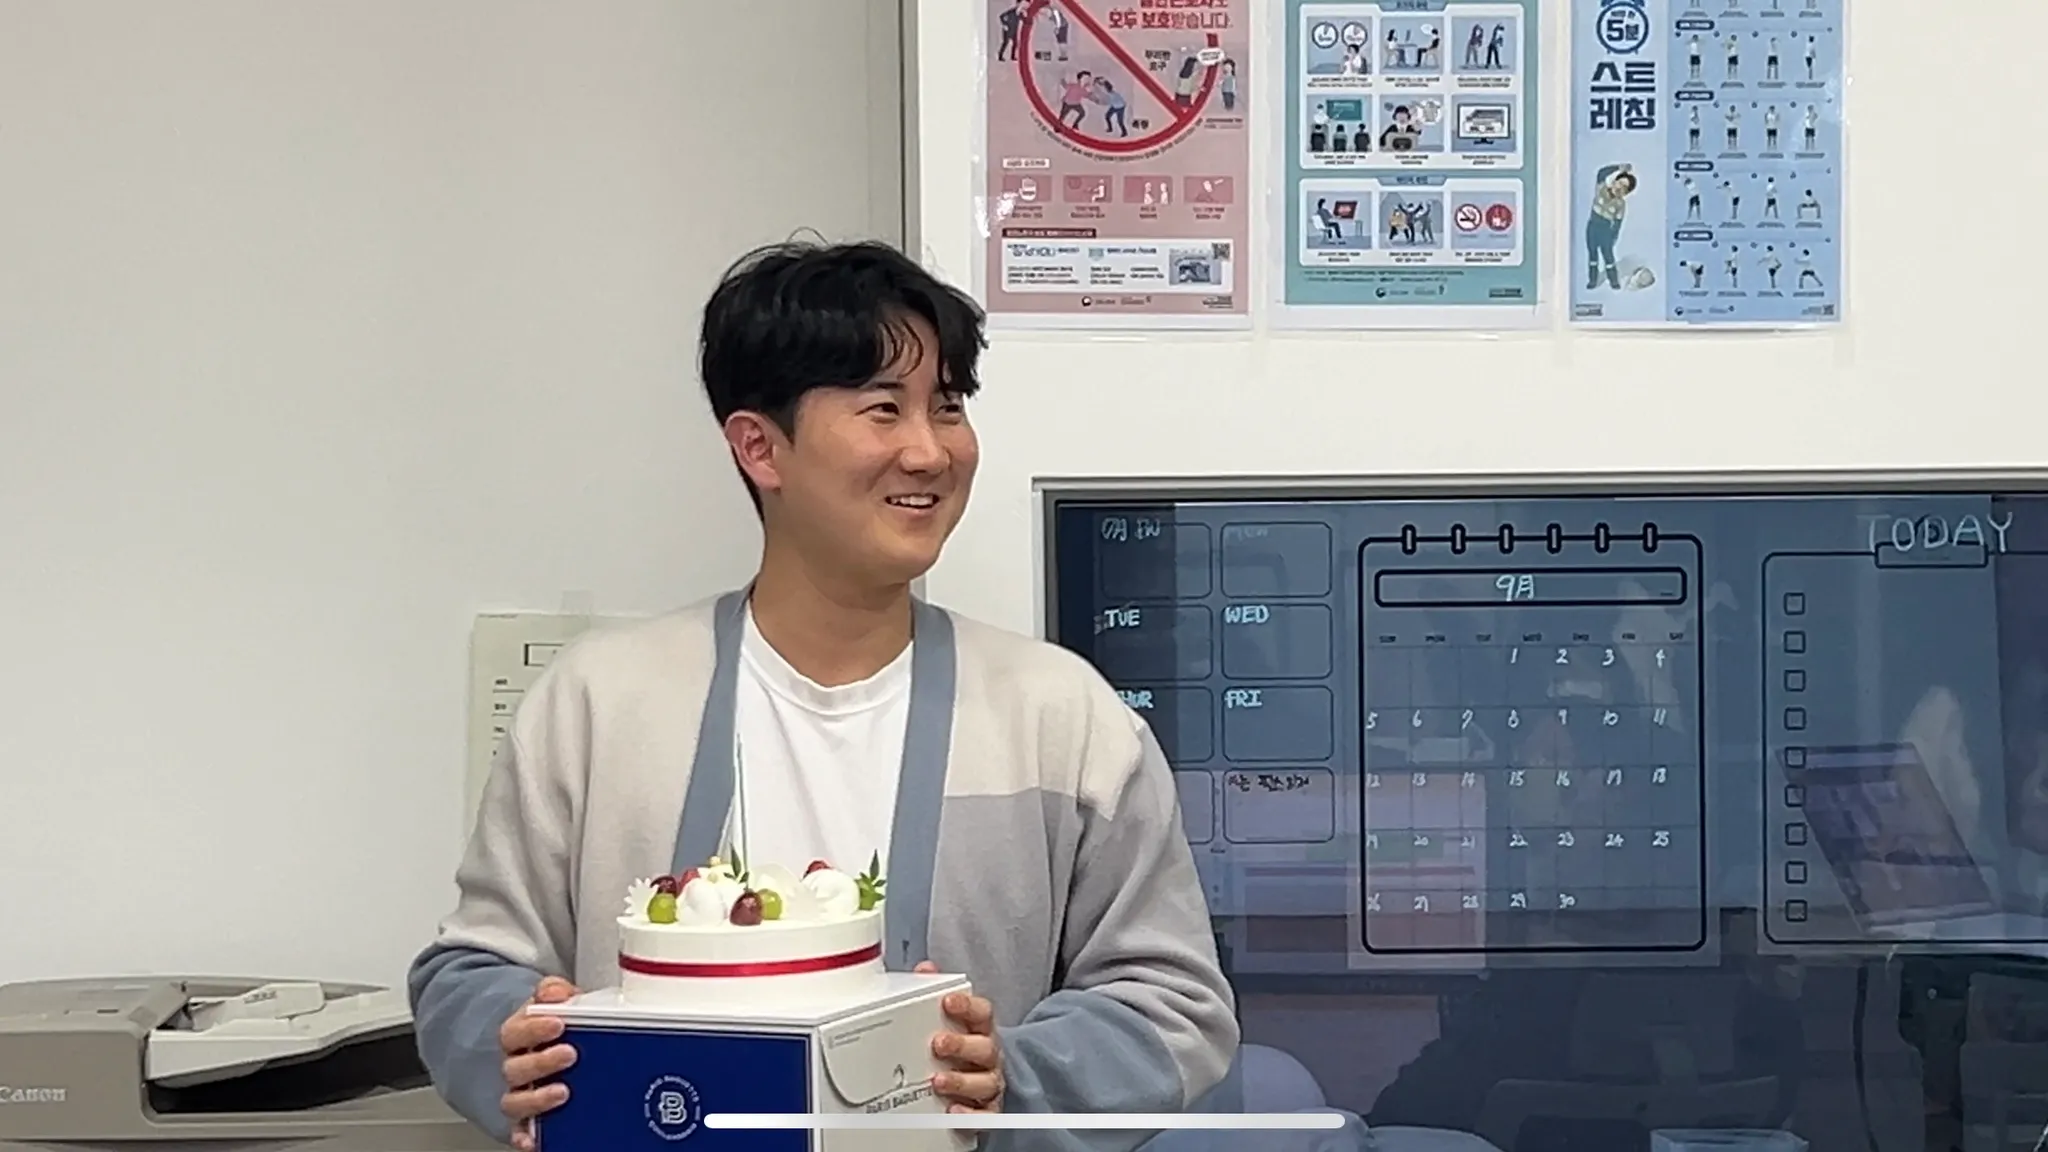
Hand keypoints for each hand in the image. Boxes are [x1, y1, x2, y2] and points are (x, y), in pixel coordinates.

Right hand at [499, 976, 578, 1150]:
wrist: (539, 1050)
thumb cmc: (552, 1029)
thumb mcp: (555, 1005)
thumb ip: (556, 994)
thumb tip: (555, 992)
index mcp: (518, 1036)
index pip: (515, 1031)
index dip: (533, 1028)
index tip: (558, 1023)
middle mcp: (515, 1066)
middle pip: (515, 1068)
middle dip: (541, 1062)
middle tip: (569, 1054)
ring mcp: (519, 1093)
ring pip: (514, 1101)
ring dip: (537, 1099)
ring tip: (563, 1092)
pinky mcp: (525, 1120)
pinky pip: (518, 1131)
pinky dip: (524, 1136)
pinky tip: (535, 1139)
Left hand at [915, 962, 1003, 1118]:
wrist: (982, 1082)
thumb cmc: (963, 1046)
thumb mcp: (951, 1020)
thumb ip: (937, 993)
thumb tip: (925, 970)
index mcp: (981, 1030)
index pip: (983, 1013)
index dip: (968, 1005)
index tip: (948, 1001)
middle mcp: (989, 1055)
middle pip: (985, 1047)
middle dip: (962, 1044)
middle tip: (938, 1043)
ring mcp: (990, 1082)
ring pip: (985, 1081)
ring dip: (961, 1080)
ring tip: (938, 1080)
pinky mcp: (987, 1109)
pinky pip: (985, 1115)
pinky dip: (971, 1114)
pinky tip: (953, 1110)